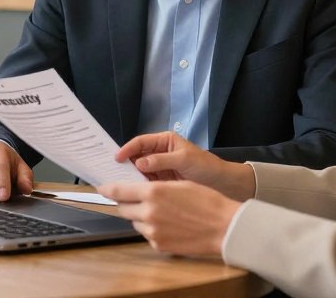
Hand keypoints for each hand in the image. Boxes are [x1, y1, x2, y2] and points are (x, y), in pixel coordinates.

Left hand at [97, 180, 239, 257]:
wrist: (224, 227)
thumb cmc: (206, 201)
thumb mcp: (178, 184)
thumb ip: (154, 187)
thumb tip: (138, 189)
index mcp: (153, 192)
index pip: (119, 191)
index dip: (108, 189)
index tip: (102, 188)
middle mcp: (148, 212)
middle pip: (123, 208)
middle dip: (127, 203)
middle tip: (136, 199)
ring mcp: (153, 231)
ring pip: (136, 222)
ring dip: (141, 216)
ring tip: (162, 213)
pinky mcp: (159, 245)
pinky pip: (148, 235)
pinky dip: (153, 230)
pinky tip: (169, 225)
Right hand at [115, 132, 254, 199]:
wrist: (223, 184)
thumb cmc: (206, 167)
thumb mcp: (185, 160)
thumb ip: (162, 160)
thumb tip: (140, 163)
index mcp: (164, 142)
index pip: (141, 143)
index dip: (127, 149)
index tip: (117, 158)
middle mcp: (160, 154)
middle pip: (137, 157)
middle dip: (125, 165)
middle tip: (112, 174)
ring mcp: (160, 169)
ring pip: (140, 172)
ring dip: (131, 178)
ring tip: (119, 186)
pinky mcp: (163, 183)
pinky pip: (147, 184)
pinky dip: (140, 188)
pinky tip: (133, 194)